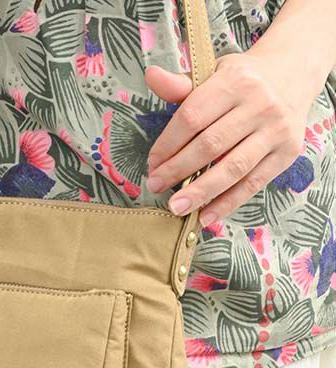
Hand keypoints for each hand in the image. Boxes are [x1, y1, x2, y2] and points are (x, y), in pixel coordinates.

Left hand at [144, 51, 315, 225]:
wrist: (294, 72)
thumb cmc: (242, 79)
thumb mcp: (212, 72)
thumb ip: (181, 84)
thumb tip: (151, 76)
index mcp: (235, 81)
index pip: (193, 117)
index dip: (168, 144)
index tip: (152, 164)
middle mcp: (259, 104)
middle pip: (211, 145)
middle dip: (178, 170)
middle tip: (156, 186)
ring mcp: (276, 129)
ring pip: (233, 167)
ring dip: (201, 192)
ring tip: (176, 207)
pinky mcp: (287, 151)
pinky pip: (253, 183)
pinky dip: (228, 203)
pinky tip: (206, 216)